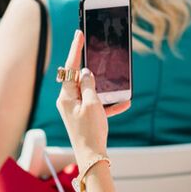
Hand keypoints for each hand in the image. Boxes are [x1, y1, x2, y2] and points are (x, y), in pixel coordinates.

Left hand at [56, 31, 129, 165]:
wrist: (93, 159)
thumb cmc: (90, 131)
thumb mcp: (91, 104)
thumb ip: (89, 84)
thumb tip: (86, 72)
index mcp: (65, 96)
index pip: (70, 68)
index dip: (75, 49)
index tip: (78, 33)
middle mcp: (68, 101)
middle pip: (79, 78)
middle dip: (91, 69)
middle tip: (96, 52)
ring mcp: (76, 109)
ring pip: (90, 91)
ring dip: (104, 89)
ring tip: (115, 82)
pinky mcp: (85, 117)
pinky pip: (97, 106)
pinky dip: (109, 104)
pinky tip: (125, 103)